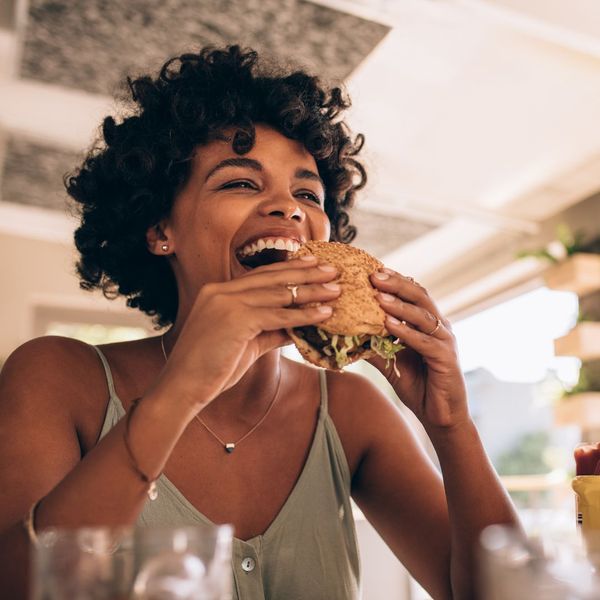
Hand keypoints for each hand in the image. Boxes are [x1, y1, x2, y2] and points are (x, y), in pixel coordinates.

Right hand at [154, 257, 340, 411]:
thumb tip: (297, 327)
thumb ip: (269, 330)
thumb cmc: (211, 368)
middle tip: (333, 269)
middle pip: (273, 277)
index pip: (261, 275)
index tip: (312, 264)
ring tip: (336, 290)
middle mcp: (221, 291)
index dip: (289, 269)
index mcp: (219, 292)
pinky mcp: (235, 319)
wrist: (182, 387)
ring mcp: (227, 302)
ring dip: (312, 291)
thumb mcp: (245, 343)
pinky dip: (304, 315)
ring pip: (279, 293)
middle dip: (306, 272)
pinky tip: (324, 313)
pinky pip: (278, 315)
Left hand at [367, 268, 468, 428]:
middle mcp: (439, 327)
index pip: (413, 293)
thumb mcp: (390, 362)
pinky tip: (389, 324)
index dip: (394, 280)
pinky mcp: (446, 358)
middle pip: (420, 296)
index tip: (372, 270)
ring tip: (379, 295)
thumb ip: (374, 345)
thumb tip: (346, 334)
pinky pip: (424, 341)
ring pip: (422, 315)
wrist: (439, 415)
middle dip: (396, 284)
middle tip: (374, 274)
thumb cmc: (417, 385)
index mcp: (428, 323)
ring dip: (399, 305)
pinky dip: (406, 331)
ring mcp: (445, 341)